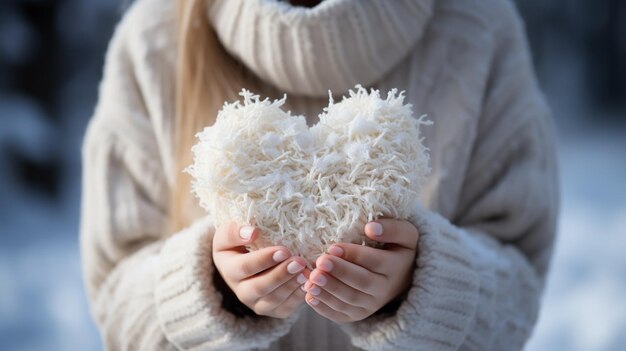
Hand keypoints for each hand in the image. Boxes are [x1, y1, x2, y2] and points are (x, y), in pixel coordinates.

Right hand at [212, 222, 309, 318]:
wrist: (247, 260)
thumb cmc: (239, 242)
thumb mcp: (229, 233)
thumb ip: (234, 232)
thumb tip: (252, 233)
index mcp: (228, 270)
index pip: (245, 267)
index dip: (264, 260)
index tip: (284, 250)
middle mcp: (240, 291)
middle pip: (259, 288)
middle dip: (280, 275)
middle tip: (299, 262)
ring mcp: (256, 303)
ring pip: (273, 300)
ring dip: (291, 286)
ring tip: (305, 272)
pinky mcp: (273, 310)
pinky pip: (285, 308)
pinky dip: (298, 296)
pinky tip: (308, 282)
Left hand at [303, 218, 418, 322]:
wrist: (401, 276)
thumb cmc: (396, 248)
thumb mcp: (404, 234)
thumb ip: (392, 228)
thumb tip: (370, 227)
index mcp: (395, 267)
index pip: (374, 262)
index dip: (354, 255)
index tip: (333, 247)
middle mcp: (385, 289)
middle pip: (361, 283)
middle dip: (338, 274)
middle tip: (319, 264)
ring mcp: (371, 305)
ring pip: (349, 301)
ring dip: (328, 291)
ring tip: (311, 280)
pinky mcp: (358, 314)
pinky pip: (341, 314)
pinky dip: (324, 308)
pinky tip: (310, 296)